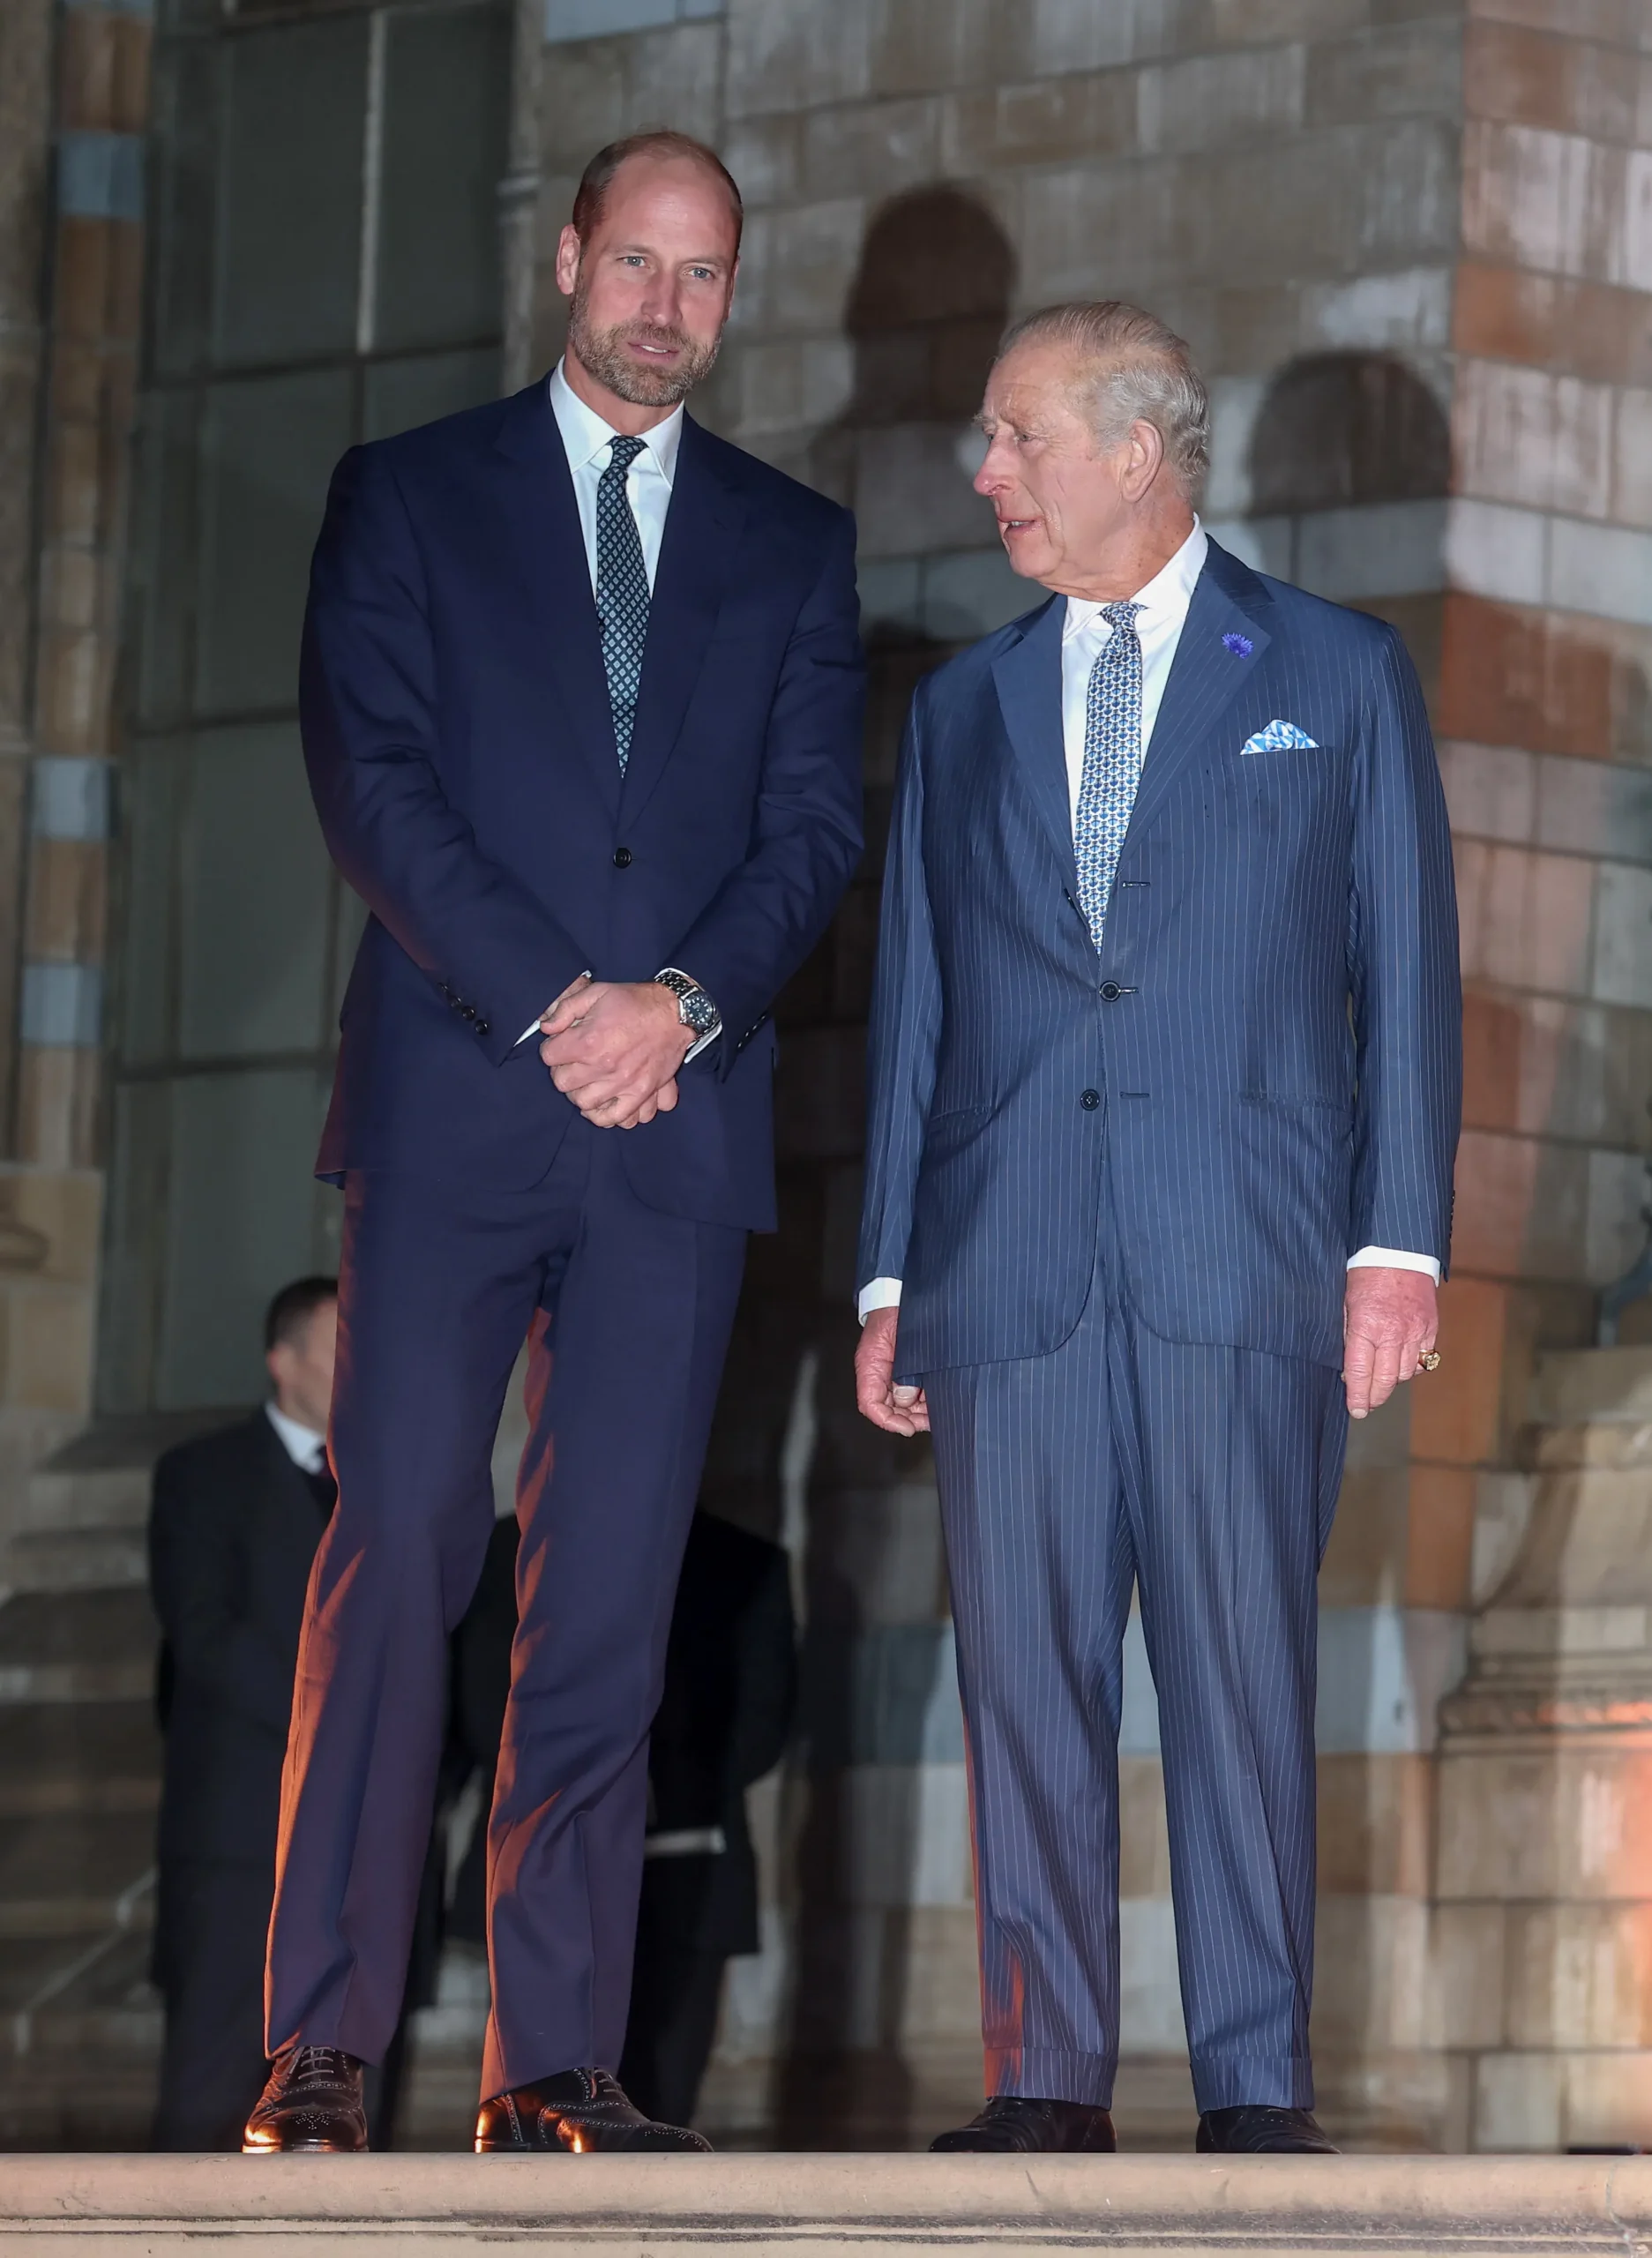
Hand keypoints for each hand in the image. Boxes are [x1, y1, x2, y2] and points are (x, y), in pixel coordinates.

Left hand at [538, 979, 688, 1129]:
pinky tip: (603, 1101)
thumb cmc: (634, 1002)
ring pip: (584, 1104)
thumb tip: (546, 1028)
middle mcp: (605, 1066)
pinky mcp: (642, 1093)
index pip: (548, 1056)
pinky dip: (606, 1115)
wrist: (674, 1012)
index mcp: (589, 1041)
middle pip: (562, 1083)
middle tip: (573, 1062)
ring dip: (581, 1093)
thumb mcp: (596, 992)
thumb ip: (565, 1009)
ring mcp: (624, 1084)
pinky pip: (618, 1118)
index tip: (561, 1044)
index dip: (552, 1048)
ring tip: (587, 1081)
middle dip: (563, 1070)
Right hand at [855, 1306, 929, 1435]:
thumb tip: (905, 1398)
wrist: (903, 1292)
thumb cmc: (900, 1309)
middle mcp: (880, 1373)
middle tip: (929, 1420)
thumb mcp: (906, 1341)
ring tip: (937, 1408)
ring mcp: (893, 1371)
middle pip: (888, 1408)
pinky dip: (924, 1399)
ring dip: (918, 1410)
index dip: (889, 1421)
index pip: (870, 1405)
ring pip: (902, 1403)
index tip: (908, 1428)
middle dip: (909, 1418)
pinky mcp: (907, 1368)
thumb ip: (905, 1371)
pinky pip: (912, 1391)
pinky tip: (937, 1398)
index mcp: (871, 1365)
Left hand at [1343, 1267, 1438, 1418]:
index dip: (1358, 1396)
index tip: (1356, 1410)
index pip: (1361, 1373)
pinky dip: (1411, 1367)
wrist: (1399, 1250)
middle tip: (1367, 1404)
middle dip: (1375, 1396)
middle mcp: (1393, 1334)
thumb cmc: (1366, 1274)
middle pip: (1386, 1380)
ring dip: (1391, 1382)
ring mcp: (1415, 1332)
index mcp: (1366, 1327)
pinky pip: (1423, 1359)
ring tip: (1380, 1382)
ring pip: (1405, 1373)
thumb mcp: (1346, 1303)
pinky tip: (1399, 1365)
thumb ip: (1349, 1337)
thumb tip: (1348, 1369)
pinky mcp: (1431, 1328)